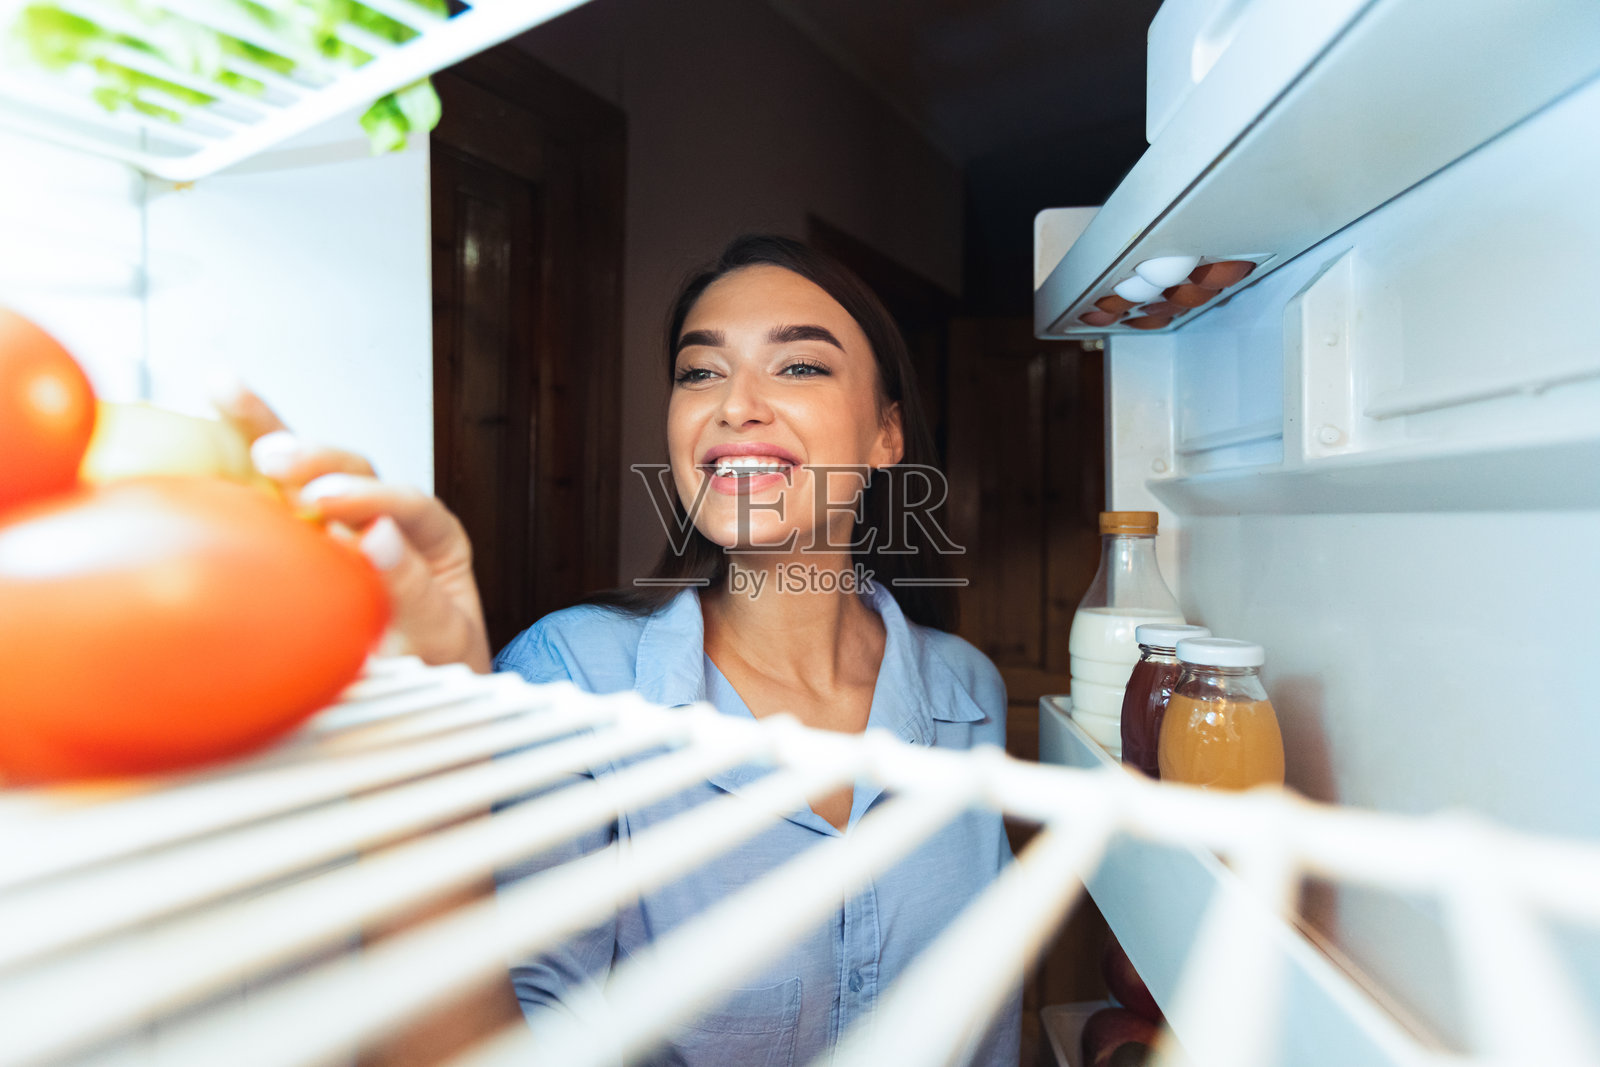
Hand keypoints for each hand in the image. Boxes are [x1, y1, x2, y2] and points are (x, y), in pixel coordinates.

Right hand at [213, 383, 492, 673]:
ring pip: (311, 465)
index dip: (372, 500)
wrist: (409, 694)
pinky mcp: (294, 532)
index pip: (409, 507)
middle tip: (279, 460)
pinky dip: (243, 440)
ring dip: (273, 431)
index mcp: (434, 539)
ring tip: (230, 398)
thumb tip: (379, 540)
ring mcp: (336, 520)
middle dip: (317, 461)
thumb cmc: (430, 666)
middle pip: (357, 471)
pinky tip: (218, 396)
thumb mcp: (440, 637)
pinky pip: (271, 485)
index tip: (332, 503)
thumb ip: (414, 593)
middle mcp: (385, 517)